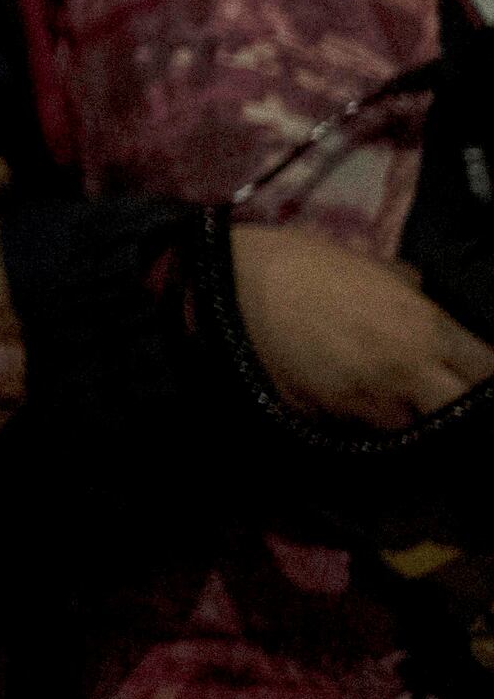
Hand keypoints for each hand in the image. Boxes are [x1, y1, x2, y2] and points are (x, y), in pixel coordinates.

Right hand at [233, 225, 493, 428]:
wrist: (231, 286)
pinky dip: (366, 426)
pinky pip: (365, 434)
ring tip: (398, 405)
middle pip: (462, 412)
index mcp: (426, 328)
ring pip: (415, 432)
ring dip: (412, 421)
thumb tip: (424, 300)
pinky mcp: (332, 423)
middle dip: (459, 405)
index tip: (476, 373)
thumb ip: (408, 291)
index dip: (485, 375)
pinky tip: (357, 410)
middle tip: (444, 397)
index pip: (488, 369)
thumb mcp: (368, 265)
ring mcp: (371, 404)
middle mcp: (409, 373)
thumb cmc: (301, 263)